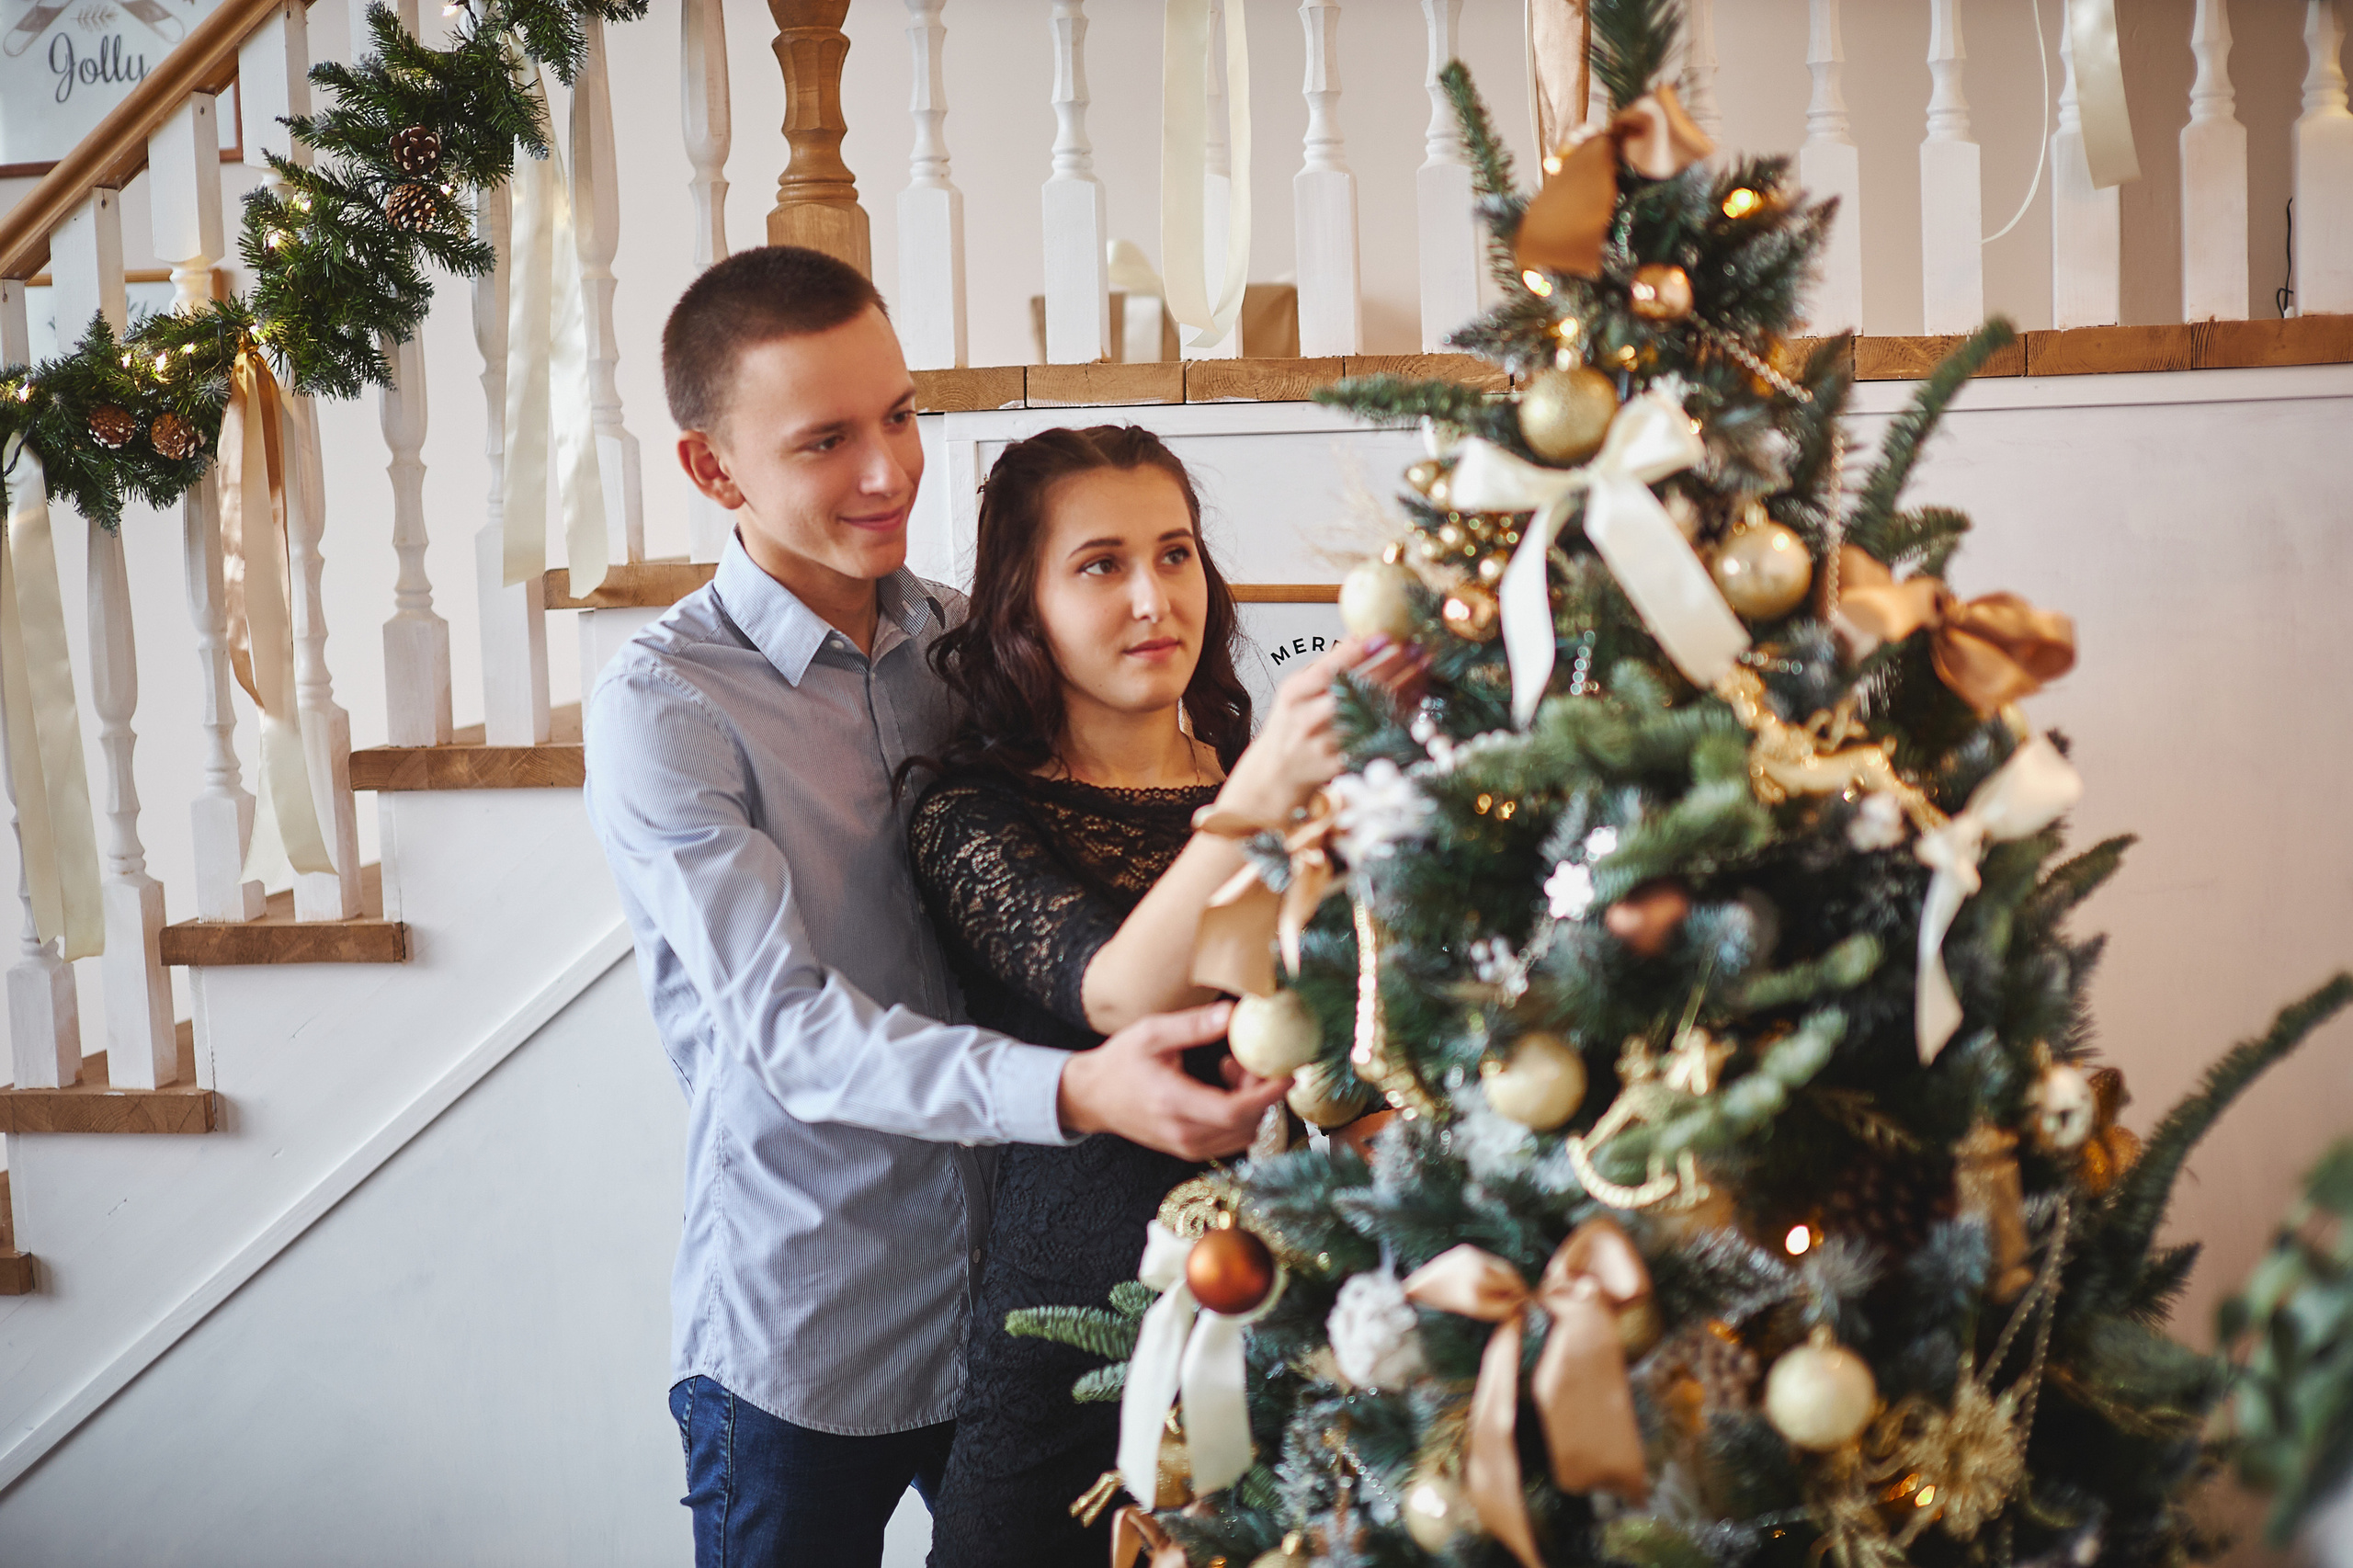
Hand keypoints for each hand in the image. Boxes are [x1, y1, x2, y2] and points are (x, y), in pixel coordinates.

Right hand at [1057, 1001, 1290, 1159]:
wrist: (1092, 1098)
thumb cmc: (1120, 1062)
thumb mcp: (1151, 1034)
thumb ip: (1193, 1026)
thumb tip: (1233, 1014)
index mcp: (1173, 1103)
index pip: (1234, 1111)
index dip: (1267, 1095)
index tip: (1288, 1073)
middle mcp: (1183, 1133)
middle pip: (1245, 1124)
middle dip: (1262, 1092)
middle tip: (1255, 1059)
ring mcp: (1186, 1147)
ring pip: (1242, 1134)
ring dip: (1252, 1103)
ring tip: (1233, 1067)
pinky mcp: (1188, 1149)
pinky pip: (1230, 1138)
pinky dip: (1239, 1114)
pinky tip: (1223, 1084)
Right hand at [1214, 637, 1425, 822]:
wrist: (1279, 771)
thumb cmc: (1292, 722)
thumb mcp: (1297, 690)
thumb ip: (1325, 665)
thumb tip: (1360, 633)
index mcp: (1294, 695)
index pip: (1327, 670)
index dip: (1356, 654)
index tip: (1384, 636)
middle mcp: (1307, 720)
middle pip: (1354, 690)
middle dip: (1389, 666)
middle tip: (1414, 647)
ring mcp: (1326, 744)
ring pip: (1370, 713)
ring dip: (1401, 688)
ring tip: (1422, 666)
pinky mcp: (1343, 764)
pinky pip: (1378, 736)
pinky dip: (1399, 716)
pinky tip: (1416, 698)